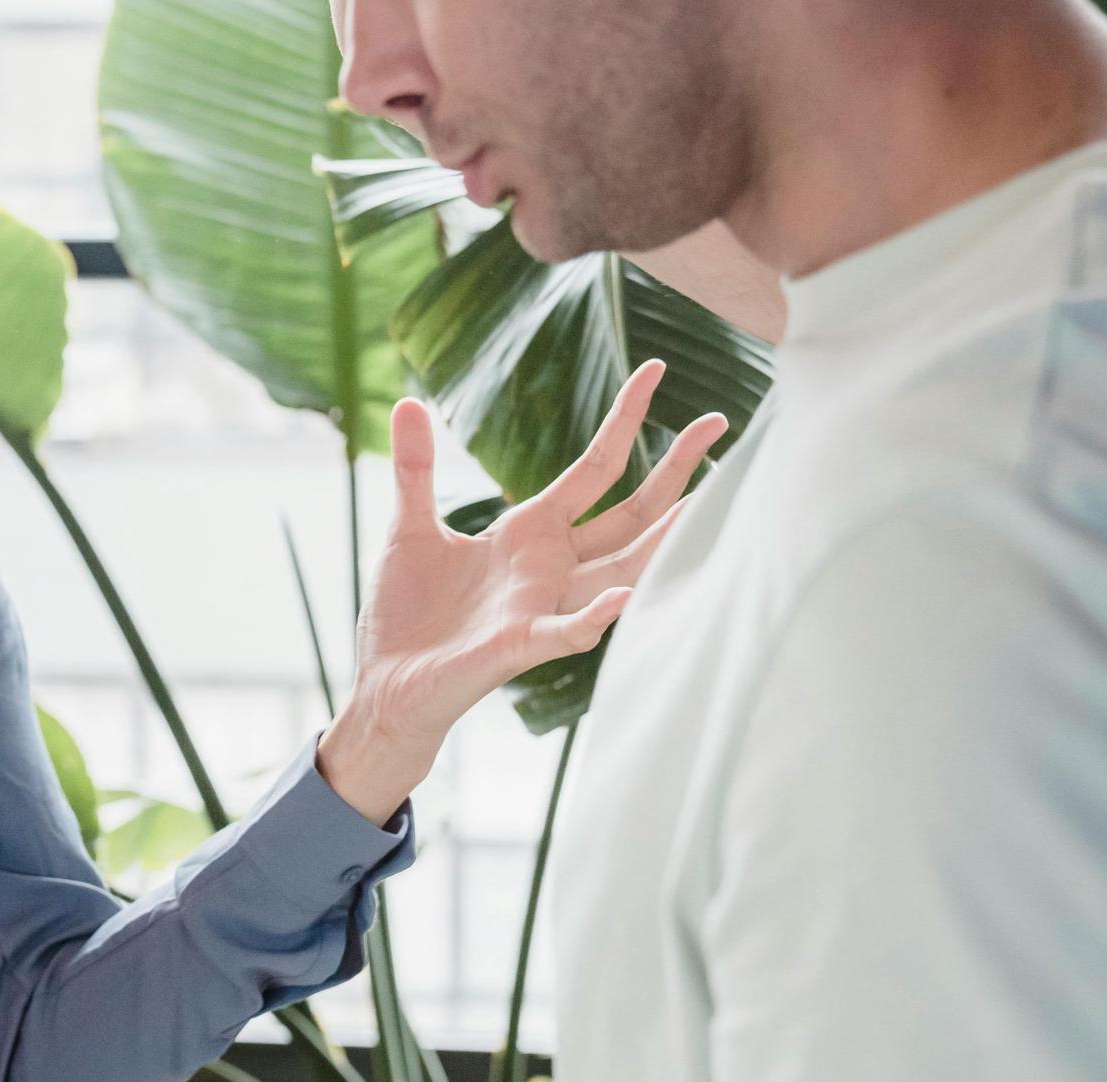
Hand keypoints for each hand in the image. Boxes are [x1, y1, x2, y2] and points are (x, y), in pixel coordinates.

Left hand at [318, 360, 728, 823]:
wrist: (386, 685)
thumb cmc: (406, 616)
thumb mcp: (408, 528)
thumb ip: (416, 469)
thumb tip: (409, 403)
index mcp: (530, 532)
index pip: (595, 467)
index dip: (625, 419)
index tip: (654, 371)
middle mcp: (551, 566)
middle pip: (631, 511)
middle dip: (676, 469)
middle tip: (720, 420)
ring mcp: (544, 605)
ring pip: (623, 565)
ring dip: (664, 537)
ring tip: (709, 501)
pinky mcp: (521, 645)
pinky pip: (570, 630)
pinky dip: (597, 614)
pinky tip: (626, 595)